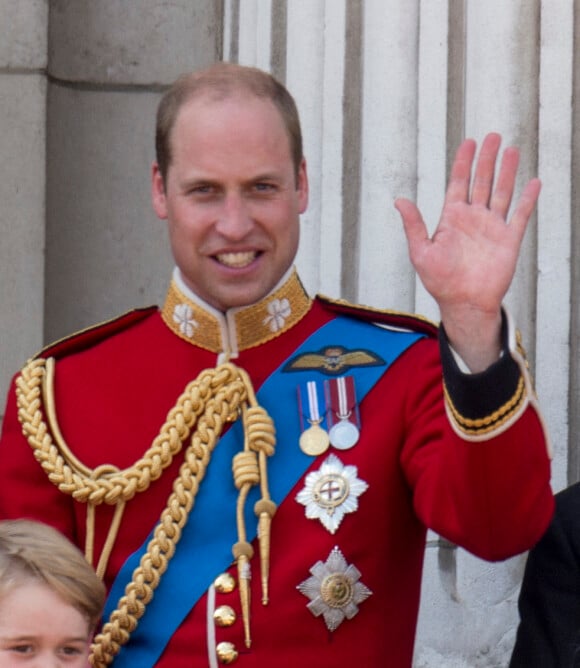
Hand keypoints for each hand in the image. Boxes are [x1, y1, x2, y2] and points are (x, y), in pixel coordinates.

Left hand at [395, 133, 540, 371]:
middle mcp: (473, 218)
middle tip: (492, 136)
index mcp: (452, 218)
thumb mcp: (420, 251)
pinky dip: (528, 199)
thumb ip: (413, 225)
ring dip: (507, 172)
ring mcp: (492, 227)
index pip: (458, 183)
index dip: (463, 162)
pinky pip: (520, 215)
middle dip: (486, 159)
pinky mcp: (509, 240)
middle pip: (481, 181)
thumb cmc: (439, 281)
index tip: (468, 142)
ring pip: (502, 192)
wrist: (464, 303)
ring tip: (511, 150)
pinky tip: (533, 182)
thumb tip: (399, 200)